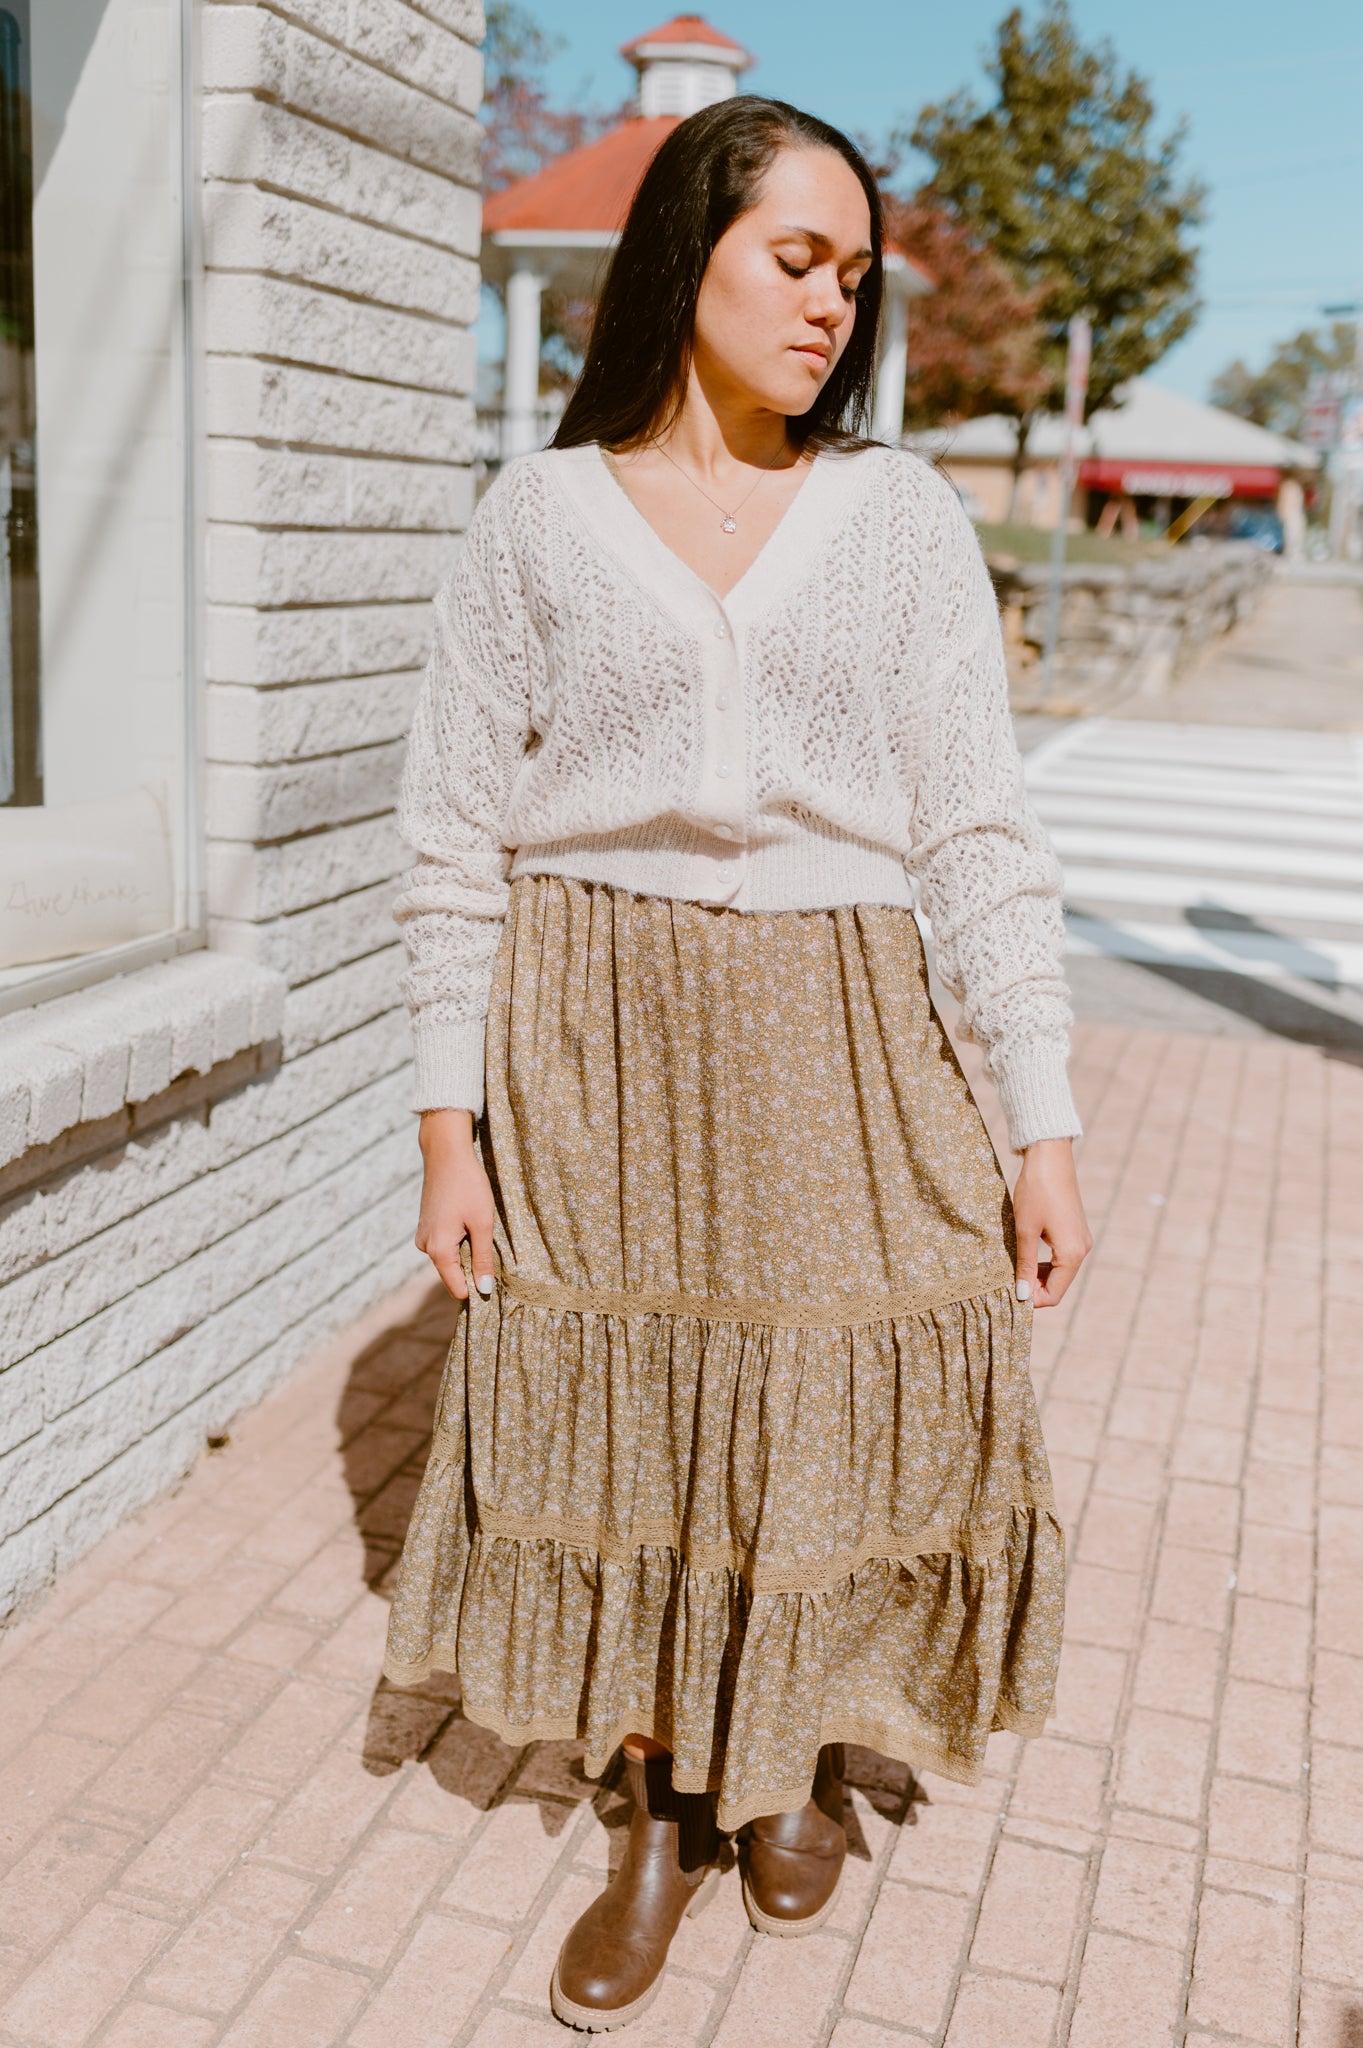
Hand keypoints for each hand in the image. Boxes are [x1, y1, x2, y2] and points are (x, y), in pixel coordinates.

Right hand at [415, 1109, 495, 1302]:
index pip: (457, 1288)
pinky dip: (459, 1241)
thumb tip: (484, 1289)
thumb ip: (483, 1258)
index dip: (477, 1287)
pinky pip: (444, 1245)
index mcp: (439, 1250)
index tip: (495, 1281)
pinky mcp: (425, 1227)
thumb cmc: (468, 1186)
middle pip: (453, 1273)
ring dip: (467, 1251)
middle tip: (491, 1246)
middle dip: (473, 1267)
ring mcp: (423, 1236)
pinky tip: (468, 1222)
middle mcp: (425, 1247)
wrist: (446, 1154)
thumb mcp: (482, 1223)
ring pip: (450, 1258)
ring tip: (479, 1229)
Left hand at [1012, 1137, 1091, 1308]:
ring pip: (1060, 1271)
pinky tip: (1026, 1254)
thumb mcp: (1024, 1231)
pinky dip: (1044, 1262)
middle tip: (1008, 1280)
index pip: (1054, 1294)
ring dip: (1037, 1275)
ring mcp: (1081, 1240)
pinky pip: (1062, 1257)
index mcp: (1072, 1254)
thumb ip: (1024, 1265)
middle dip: (1034, 1287)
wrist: (1050, 1156)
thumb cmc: (1036, 1192)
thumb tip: (1021, 1295)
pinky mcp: (1076, 1230)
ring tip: (1014, 1266)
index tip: (1009, 1291)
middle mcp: (1082, 1250)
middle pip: (1058, 1285)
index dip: (1031, 1299)